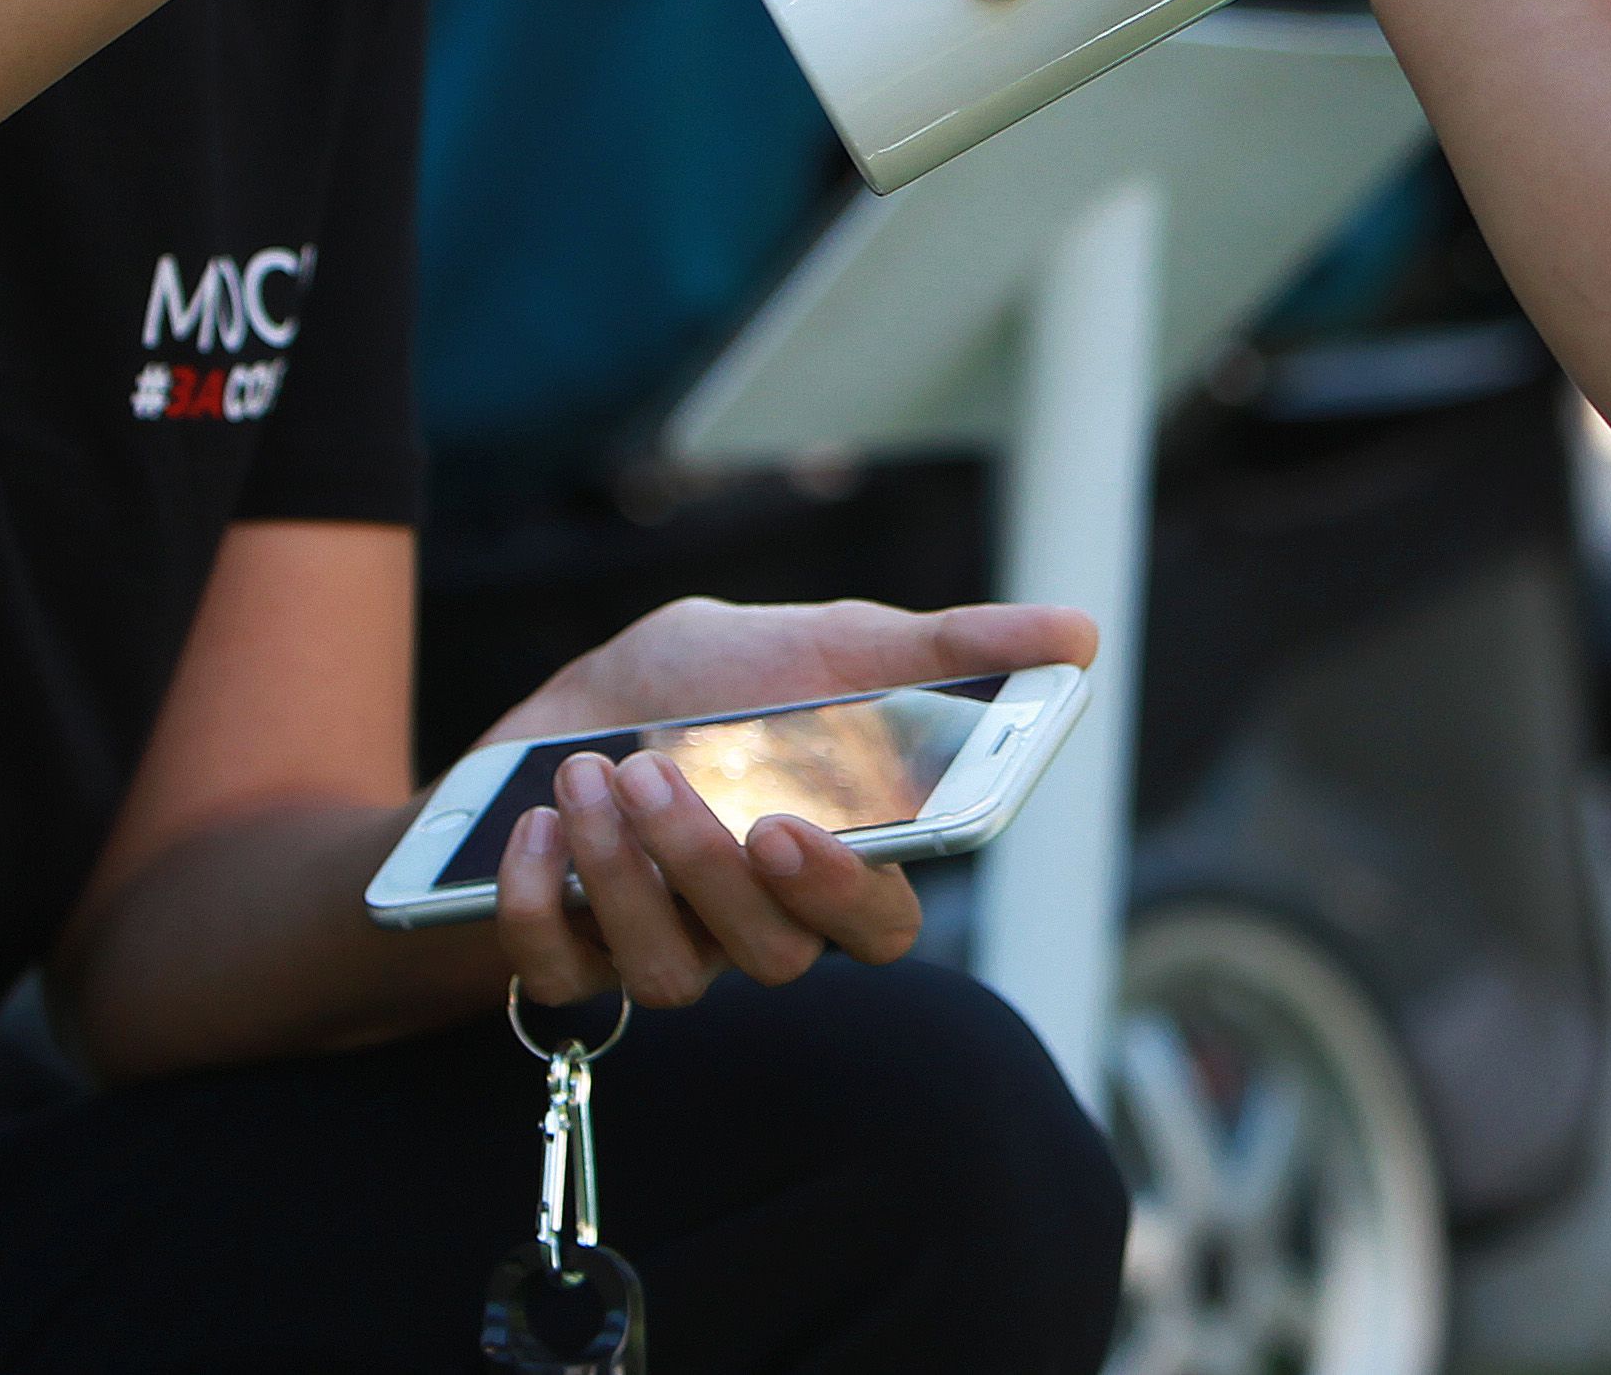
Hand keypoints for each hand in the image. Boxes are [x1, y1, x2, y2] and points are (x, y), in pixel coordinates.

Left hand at [485, 597, 1094, 1011]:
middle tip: (652, 772)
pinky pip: (563, 978)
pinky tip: (532, 828)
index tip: (791, 827)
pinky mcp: (571, 967)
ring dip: (619, 871)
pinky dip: (539, 904)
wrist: (549, 721)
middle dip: (704, 863)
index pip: (880, 927)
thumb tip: (1079, 632)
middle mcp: (758, 926)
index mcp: (829, 861)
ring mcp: (666, 955)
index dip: (844, 894)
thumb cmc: (700, 691)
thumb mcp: (813, 645)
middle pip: (774, 954)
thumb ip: (935, 650)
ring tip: (584, 774)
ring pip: (674, 971)